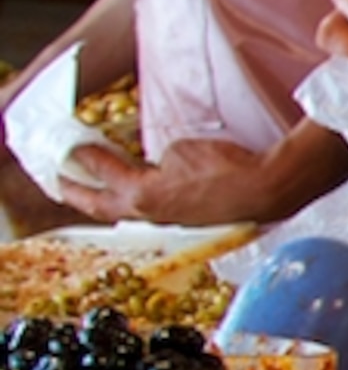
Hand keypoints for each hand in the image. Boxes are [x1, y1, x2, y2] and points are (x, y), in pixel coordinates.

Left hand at [55, 136, 276, 225]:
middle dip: (76, 192)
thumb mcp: (181, 150)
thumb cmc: (227, 169)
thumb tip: (155, 166)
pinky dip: (135, 204)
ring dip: (105, 201)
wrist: (268, 190)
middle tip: (58, 181)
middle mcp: (151, 215)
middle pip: (100, 206)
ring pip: (125, 213)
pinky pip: (151, 213)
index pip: (102, 172)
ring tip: (92, 189)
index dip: (82, 157)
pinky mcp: (189, 223)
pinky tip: (139, 194)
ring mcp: (170, 223)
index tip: (68, 146)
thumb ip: (157, 158)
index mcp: (142, 196)